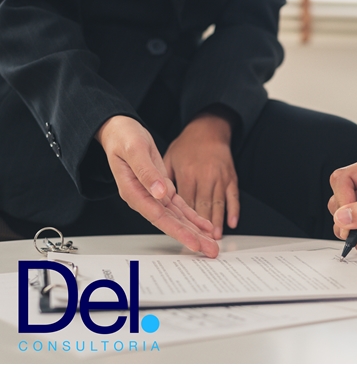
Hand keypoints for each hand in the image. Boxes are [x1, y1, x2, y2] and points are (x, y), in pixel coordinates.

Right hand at [96, 115, 217, 257]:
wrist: (120, 131)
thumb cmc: (124, 138)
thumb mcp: (134, 150)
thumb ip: (146, 173)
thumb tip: (159, 193)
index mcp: (134, 192)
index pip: (159, 217)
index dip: (178, 231)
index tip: (194, 242)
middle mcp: (144, 199)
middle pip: (171, 223)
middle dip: (192, 237)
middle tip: (210, 250)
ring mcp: (153, 196)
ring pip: (177, 218)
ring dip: (195, 231)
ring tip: (211, 244)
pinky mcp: (162, 189)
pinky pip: (179, 208)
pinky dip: (193, 217)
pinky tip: (204, 227)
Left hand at [163, 112, 238, 239]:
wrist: (209, 129)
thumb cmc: (187, 145)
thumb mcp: (169, 158)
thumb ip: (162, 178)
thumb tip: (160, 197)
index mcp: (187, 173)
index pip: (184, 203)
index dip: (183, 221)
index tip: (183, 235)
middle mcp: (205, 176)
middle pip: (202, 207)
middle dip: (201, 229)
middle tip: (202, 244)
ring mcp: (220, 177)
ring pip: (217, 204)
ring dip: (216, 223)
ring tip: (214, 239)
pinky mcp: (230, 177)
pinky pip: (233, 196)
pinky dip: (232, 211)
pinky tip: (230, 223)